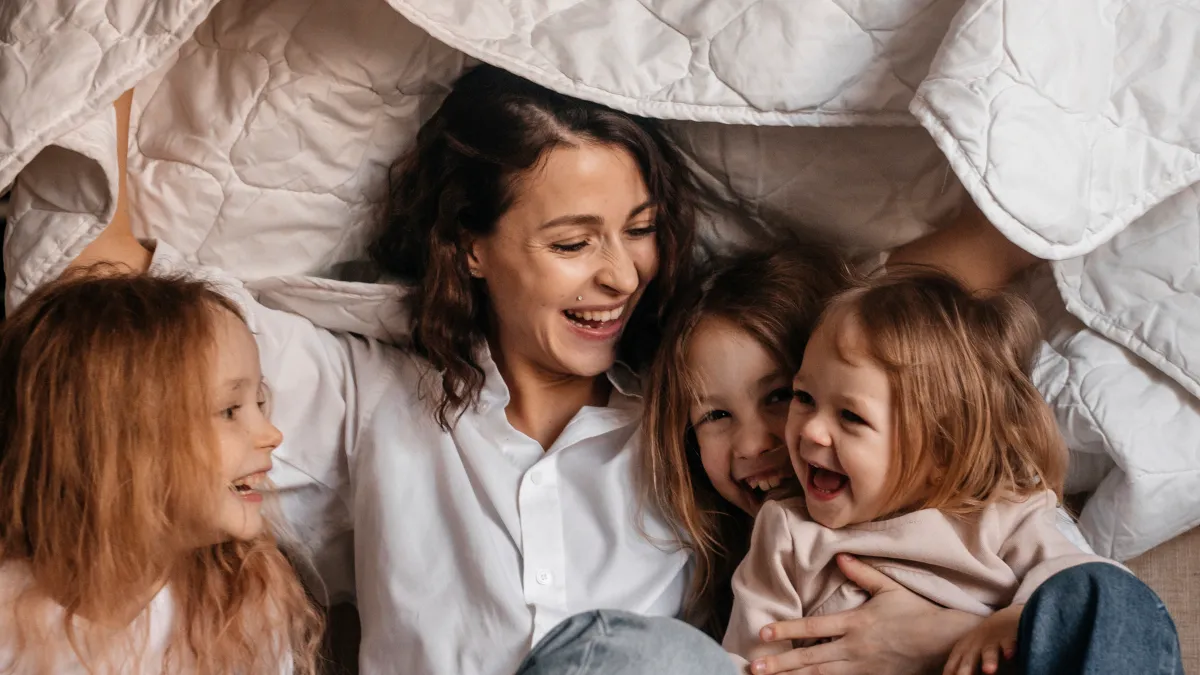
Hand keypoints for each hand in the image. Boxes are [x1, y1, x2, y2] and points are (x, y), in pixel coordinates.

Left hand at [749, 554, 982, 674]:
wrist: (944, 643)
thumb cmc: (916, 612)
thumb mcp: (889, 588)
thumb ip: (862, 572)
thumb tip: (839, 556)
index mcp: (855, 623)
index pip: (813, 629)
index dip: (786, 630)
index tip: (763, 632)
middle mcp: (854, 649)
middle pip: (810, 659)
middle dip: (780, 664)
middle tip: (753, 666)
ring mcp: (862, 668)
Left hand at [943, 604, 1022, 674]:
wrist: (1001, 620)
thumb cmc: (981, 644)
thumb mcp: (966, 655)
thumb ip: (958, 668)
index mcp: (961, 652)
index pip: (952, 668)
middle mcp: (974, 647)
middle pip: (968, 662)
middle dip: (964, 672)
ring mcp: (991, 642)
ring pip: (989, 652)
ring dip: (988, 661)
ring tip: (989, 670)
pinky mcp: (1008, 637)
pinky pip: (1009, 643)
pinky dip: (1009, 648)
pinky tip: (1009, 655)